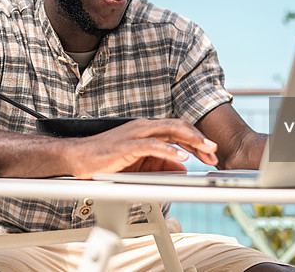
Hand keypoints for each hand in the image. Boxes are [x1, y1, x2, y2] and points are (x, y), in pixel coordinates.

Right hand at [66, 118, 217, 178]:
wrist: (80, 158)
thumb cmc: (106, 160)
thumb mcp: (140, 164)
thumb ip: (161, 165)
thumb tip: (181, 167)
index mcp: (147, 130)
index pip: (177, 129)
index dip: (196, 139)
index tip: (211, 152)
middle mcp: (143, 127)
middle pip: (178, 127)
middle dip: (199, 138)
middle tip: (214, 150)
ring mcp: (135, 134)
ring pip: (169, 131)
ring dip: (190, 140)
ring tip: (205, 150)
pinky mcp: (127, 145)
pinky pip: (152, 145)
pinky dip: (169, 150)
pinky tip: (181, 157)